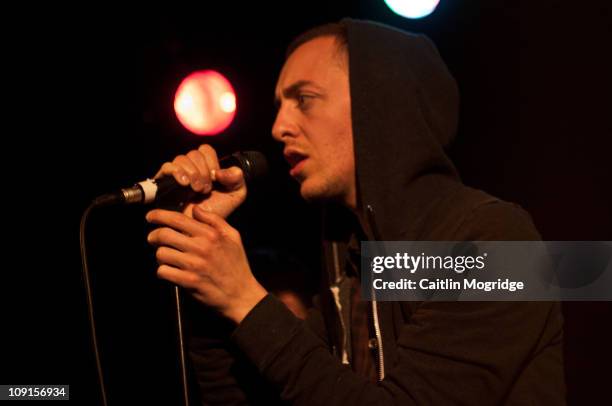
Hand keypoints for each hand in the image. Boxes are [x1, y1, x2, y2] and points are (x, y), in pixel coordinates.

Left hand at [146, 205, 267, 323]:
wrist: (241, 294)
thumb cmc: (237, 265)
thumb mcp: (233, 236)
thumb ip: (215, 220)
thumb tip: (196, 209)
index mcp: (210, 234)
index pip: (178, 219)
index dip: (159, 215)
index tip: (151, 216)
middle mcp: (201, 248)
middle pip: (164, 234)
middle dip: (153, 235)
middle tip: (153, 238)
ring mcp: (193, 265)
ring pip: (161, 253)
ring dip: (160, 255)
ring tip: (166, 257)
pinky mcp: (188, 282)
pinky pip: (164, 271)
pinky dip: (163, 270)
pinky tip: (170, 270)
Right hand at [154, 144, 245, 218]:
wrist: (201, 228)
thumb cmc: (217, 211)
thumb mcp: (236, 194)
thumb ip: (237, 178)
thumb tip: (221, 171)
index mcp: (206, 167)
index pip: (205, 150)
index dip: (212, 162)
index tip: (215, 179)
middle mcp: (190, 168)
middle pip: (194, 154)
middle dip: (203, 171)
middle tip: (205, 189)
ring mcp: (177, 175)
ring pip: (181, 159)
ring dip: (192, 173)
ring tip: (196, 190)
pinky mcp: (165, 183)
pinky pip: (167, 167)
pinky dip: (177, 172)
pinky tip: (184, 184)